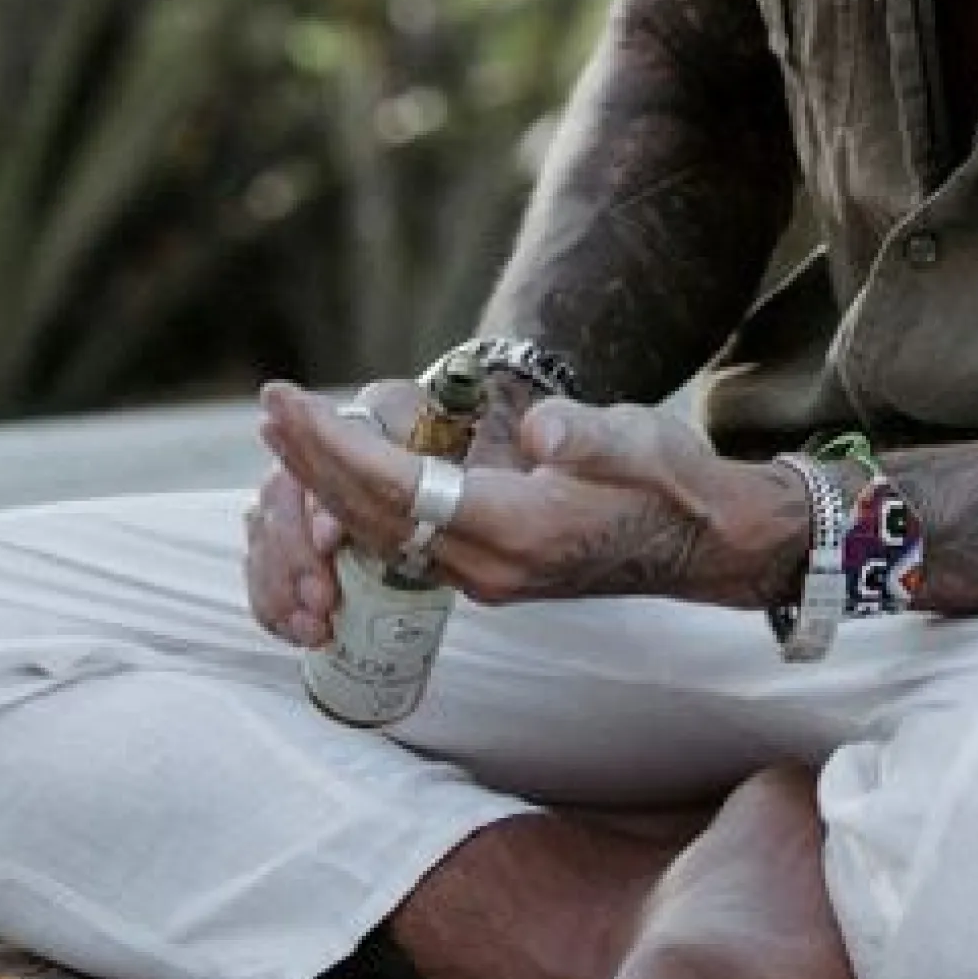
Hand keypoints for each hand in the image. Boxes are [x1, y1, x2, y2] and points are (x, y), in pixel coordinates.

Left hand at [253, 381, 805, 628]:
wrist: (708, 543)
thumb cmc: (677, 483)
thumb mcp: (644, 444)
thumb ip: (589, 437)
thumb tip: (541, 429)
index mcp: (522, 532)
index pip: (404, 488)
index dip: (338, 447)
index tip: (289, 404)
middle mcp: (491, 565)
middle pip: (376, 516)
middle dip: (314, 462)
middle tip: (269, 407)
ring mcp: (485, 574)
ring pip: (383, 531)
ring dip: (328, 483)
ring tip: (284, 430)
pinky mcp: (486, 566)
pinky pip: (404, 537)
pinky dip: (360, 500)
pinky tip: (335, 468)